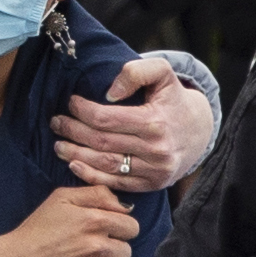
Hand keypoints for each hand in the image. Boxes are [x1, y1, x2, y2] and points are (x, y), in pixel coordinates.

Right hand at [0, 183, 140, 256]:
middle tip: (97, 251)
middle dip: (116, 250)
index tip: (108, 233)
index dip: (122, 230)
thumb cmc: (37, 229)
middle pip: (128, 251)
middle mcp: (97, 246)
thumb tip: (125, 206)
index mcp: (94, 220)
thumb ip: (96, 194)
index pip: (132, 227)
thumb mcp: (61, 198)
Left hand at [52, 55, 214, 189]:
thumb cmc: (173, 100)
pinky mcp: (152, 184)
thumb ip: (136, 71)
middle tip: (57, 123)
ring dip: (76, 155)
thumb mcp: (163, 73)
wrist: (198, 131)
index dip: (82, 111)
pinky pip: (115, 183)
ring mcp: (154, 171)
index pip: (106, 119)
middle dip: (73, 132)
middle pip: (101, 142)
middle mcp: (156, 150)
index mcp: (155, 122)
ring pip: (105, 165)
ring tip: (58, 145)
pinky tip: (74, 165)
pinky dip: (91, 176)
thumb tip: (109, 92)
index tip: (71, 102)